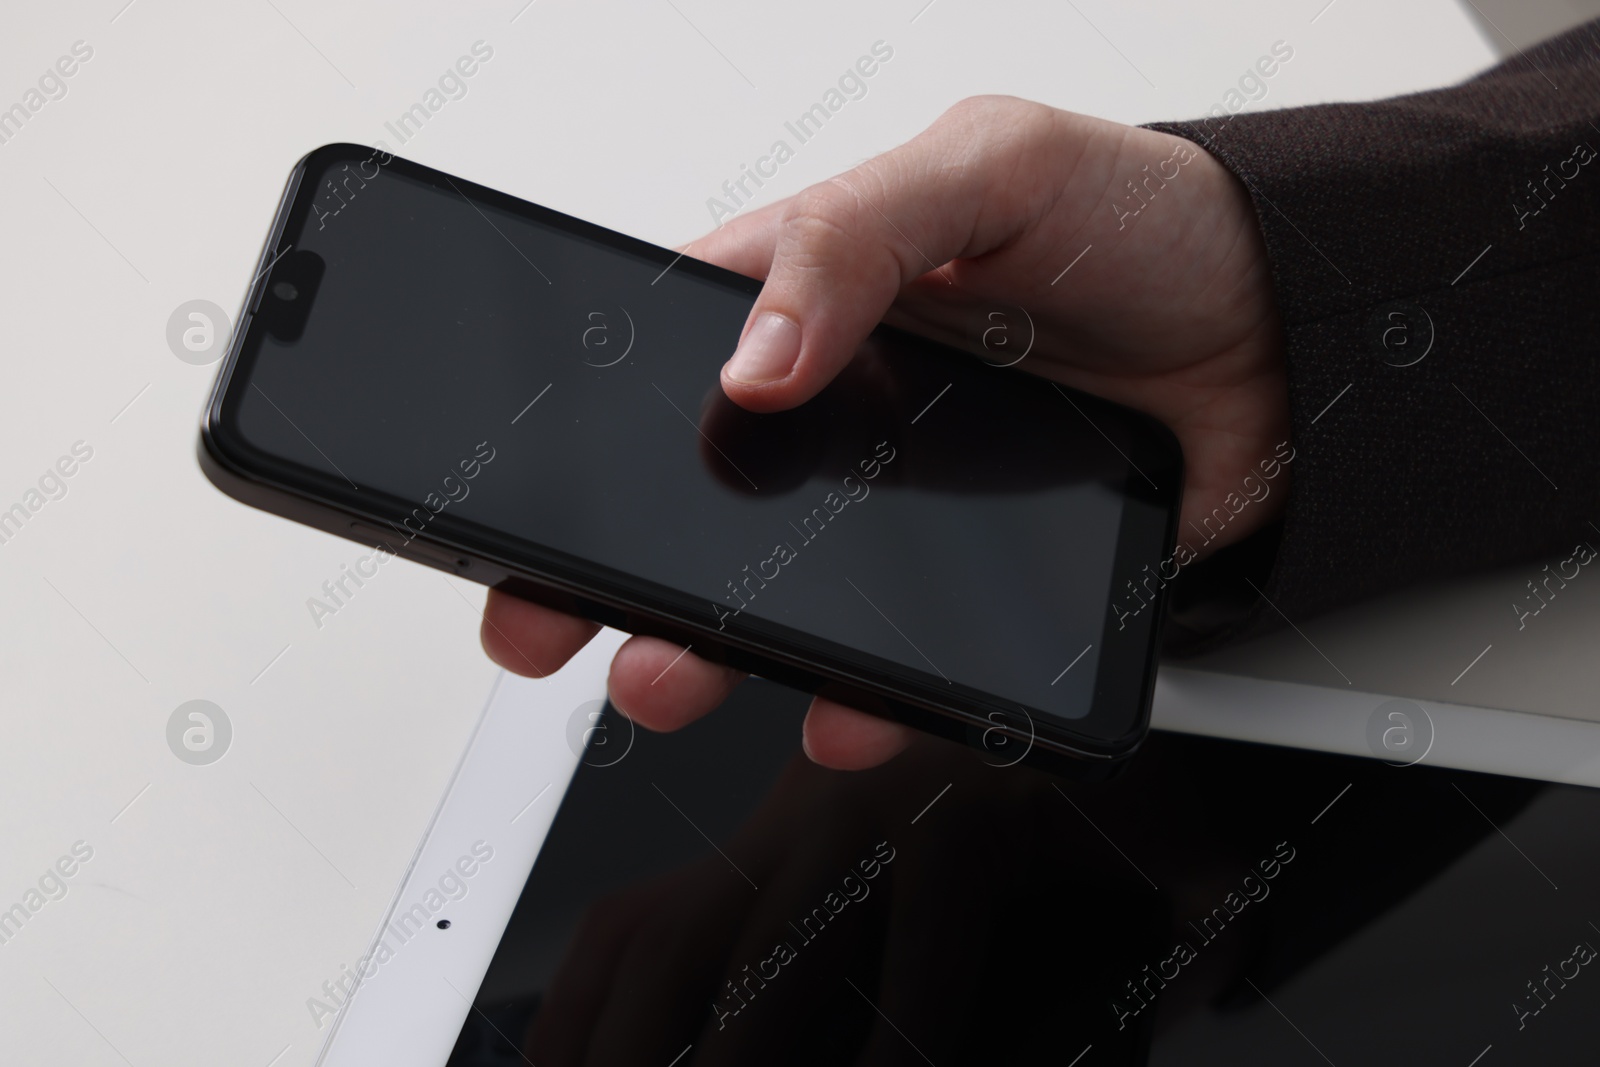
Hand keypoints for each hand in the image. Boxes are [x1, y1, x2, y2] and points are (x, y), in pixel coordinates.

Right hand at [483, 95, 1286, 770]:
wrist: (1292, 330)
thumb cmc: (1145, 221)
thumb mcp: (990, 169)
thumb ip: (855, 240)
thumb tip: (754, 356)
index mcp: (820, 288)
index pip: (670, 355)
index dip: (592, 419)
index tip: (528, 478)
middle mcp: (847, 402)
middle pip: (698, 497)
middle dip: (612, 565)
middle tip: (549, 619)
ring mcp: (904, 498)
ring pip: (781, 591)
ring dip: (711, 648)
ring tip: (667, 678)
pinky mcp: (977, 575)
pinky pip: (901, 654)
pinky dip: (866, 698)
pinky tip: (843, 710)